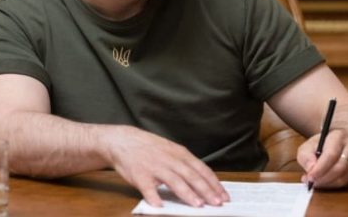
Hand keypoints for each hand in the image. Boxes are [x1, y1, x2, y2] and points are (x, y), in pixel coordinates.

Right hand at [100, 125, 229, 207]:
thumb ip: (185, 164)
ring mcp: (155, 167)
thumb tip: (204, 182)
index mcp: (179, 153)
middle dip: (206, 190)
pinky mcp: (139, 175)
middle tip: (216, 203)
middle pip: (191, 176)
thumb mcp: (171, 150)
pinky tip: (160, 206)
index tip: (224, 196)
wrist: (123, 141)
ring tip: (197, 205)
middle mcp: (169, 159)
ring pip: (174, 181)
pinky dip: (154, 197)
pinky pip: (148, 188)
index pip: (201, 169)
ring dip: (187, 193)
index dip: (214, 183)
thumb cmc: (150, 148)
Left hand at [297, 128, 347, 188]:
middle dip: (323, 178)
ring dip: (327, 184)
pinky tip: (324, 183)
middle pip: (339, 168)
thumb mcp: (308, 145)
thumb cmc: (322, 145)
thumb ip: (306, 156)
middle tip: (311, 182)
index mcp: (338, 136)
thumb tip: (310, 168)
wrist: (340, 143)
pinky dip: (333, 186)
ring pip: (344, 178)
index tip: (310, 177)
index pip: (331, 155)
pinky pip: (346, 183)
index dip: (320, 168)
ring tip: (315, 183)